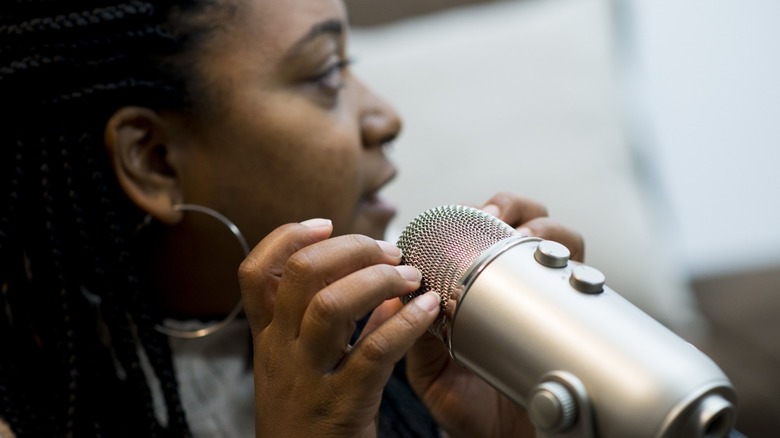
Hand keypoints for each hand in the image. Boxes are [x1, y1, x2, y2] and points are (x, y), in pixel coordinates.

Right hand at [238, 219, 440, 436]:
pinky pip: (375, 352)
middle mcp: (280, 353)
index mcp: (267, 340)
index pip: (255, 273)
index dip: (287, 238)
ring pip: (332, 305)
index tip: (326, 224)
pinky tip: (429, 310)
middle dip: (349, 249)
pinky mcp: (341, 404)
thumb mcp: (305, 369)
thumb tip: (383, 292)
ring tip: (410, 275)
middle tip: (388, 249)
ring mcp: (307, 378)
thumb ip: (336, 328)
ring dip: (378, 279)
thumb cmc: (310, 421)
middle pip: (300, 275)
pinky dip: (405, 323)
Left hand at [403, 192, 584, 437]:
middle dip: (518, 209)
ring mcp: (547, 300)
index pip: (482, 234)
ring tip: (529, 239)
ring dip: (546, 229)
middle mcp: (516, 288)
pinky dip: (575, 263)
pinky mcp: (576, 318)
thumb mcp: (431, 371)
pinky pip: (583, 279)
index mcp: (476, 292)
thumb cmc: (468, 408)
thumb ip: (416, 335)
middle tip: (503, 219)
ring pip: (560, 241)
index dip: (481, 213)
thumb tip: (402, 293)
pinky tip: (558, 268)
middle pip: (526, 224)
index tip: (477, 214)